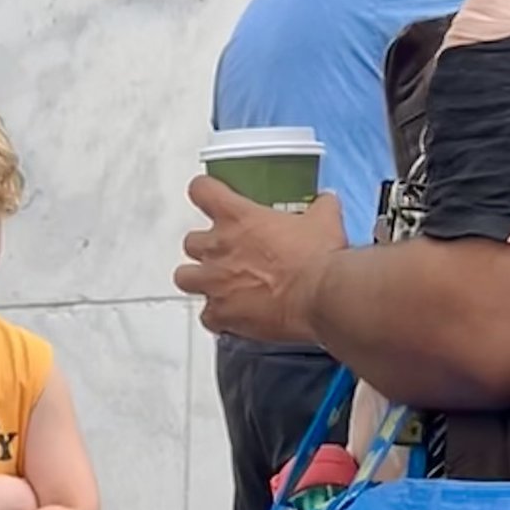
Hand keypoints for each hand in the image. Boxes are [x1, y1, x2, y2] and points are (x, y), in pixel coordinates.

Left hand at [175, 183, 346, 342]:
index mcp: (238, 217)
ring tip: (217, 286)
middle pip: (190, 241)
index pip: (202, 191)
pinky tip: (231, 317)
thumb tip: (326, 202)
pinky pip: (206, 317)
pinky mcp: (221, 314)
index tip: (210, 197)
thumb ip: (319, 207)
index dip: (205, 192)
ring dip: (198, 281)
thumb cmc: (319, 257)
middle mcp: (218, 247)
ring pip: (184, 278)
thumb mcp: (324, 220)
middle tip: (226, 254)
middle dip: (205, 248)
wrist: (320, 295)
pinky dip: (217, 318)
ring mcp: (215, 282)